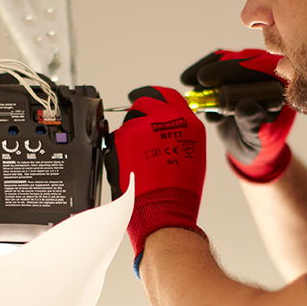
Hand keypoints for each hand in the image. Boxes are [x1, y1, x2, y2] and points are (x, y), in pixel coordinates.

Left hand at [104, 86, 206, 277]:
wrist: (163, 210)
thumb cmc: (178, 192)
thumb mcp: (190, 154)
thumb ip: (178, 132)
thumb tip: (164, 126)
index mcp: (187, 122)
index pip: (168, 95)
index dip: (155, 96)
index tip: (146, 98)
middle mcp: (166, 118)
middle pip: (144, 102)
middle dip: (138, 114)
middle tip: (138, 133)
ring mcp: (142, 126)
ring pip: (128, 122)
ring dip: (129, 136)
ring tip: (139, 161)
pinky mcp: (123, 137)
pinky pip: (116, 138)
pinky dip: (118, 150)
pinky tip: (129, 166)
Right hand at [181, 49, 294, 182]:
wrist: (250, 149)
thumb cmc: (261, 145)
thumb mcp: (259, 138)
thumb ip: (254, 122)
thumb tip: (245, 104)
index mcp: (280, 86)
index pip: (259, 68)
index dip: (233, 69)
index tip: (207, 78)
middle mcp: (266, 73)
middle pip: (240, 60)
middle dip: (217, 69)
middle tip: (197, 81)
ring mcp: (248, 73)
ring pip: (225, 60)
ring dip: (205, 73)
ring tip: (193, 94)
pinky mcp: (231, 75)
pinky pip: (214, 66)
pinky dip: (199, 73)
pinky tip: (186, 80)